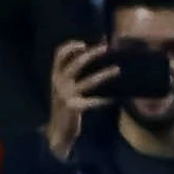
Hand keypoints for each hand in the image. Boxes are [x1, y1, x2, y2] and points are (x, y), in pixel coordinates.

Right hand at [47, 40, 115, 162]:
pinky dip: (104, 99)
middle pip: (75, 64)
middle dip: (91, 54)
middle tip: (106, 48)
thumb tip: (95, 54)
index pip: (58, 55)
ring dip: (103, 75)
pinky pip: (92, 101)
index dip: (71, 46)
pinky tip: (115, 98)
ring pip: (87, 82)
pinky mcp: (73, 107)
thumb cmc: (65, 106)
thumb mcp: (64, 87)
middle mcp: (58, 83)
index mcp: (55, 76)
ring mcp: (65, 95)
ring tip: (117, 70)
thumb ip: (74, 73)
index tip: (85, 43)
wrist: (58, 131)